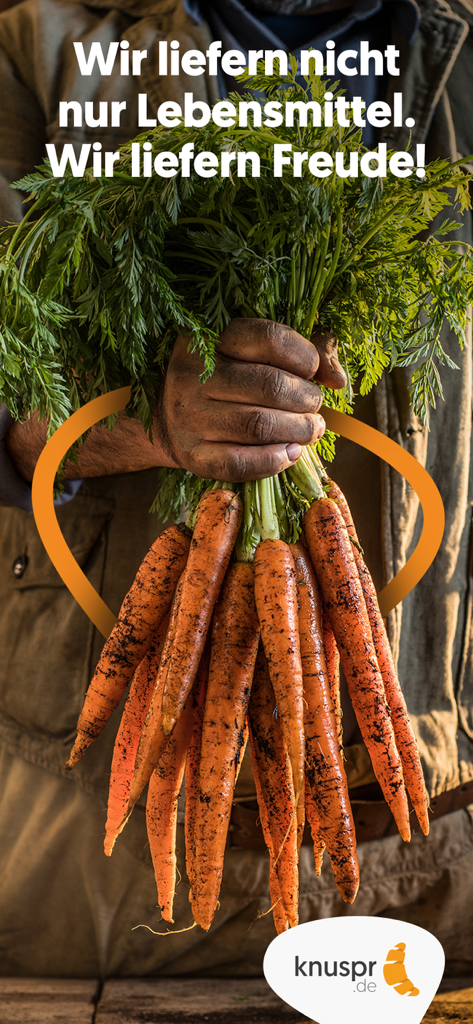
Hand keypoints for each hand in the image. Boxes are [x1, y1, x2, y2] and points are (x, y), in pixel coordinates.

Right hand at [161, 318, 345, 481]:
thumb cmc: (222, 380)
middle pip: (271, 386)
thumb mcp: (249, 354)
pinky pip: (242, 463)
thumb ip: (300, 353)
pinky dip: (276, 460)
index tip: (314, 371)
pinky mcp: (192, 455)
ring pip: (260, 426)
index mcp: (208, 339)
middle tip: (315, 406)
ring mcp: (189, 417)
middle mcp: (191, 375)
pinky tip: (291, 453)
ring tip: (311, 429)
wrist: (163, 417)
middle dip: (307, 399)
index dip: (305, 356)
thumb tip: (338, 379)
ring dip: (299, 430)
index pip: (269, 338)